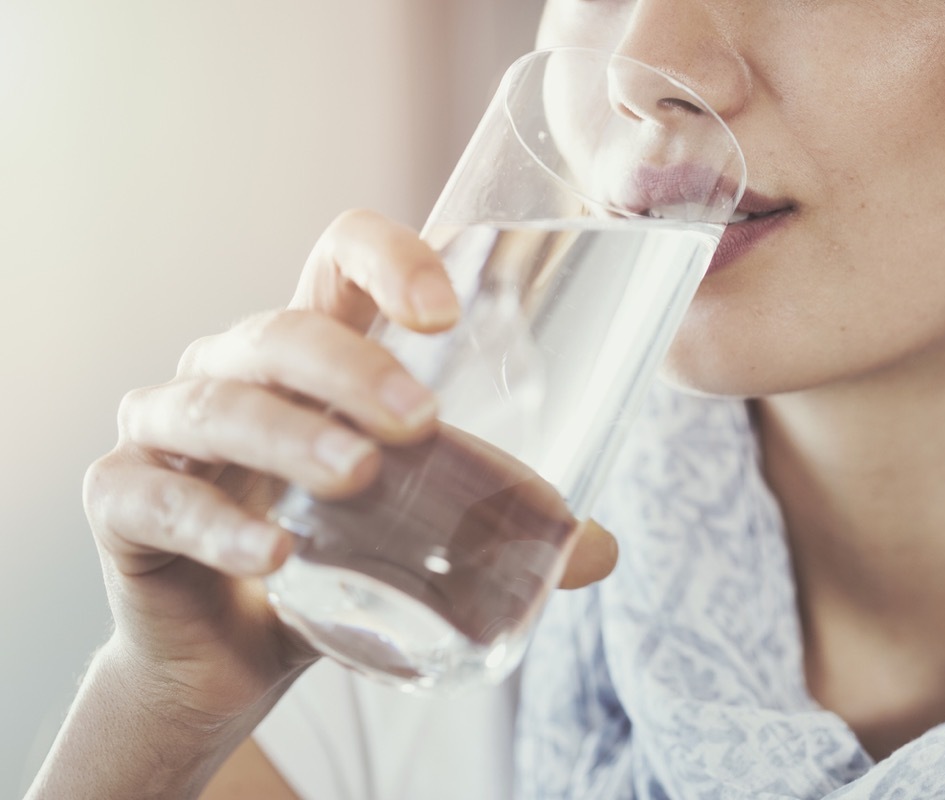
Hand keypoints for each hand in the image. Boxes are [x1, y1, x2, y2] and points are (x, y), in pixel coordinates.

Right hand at [83, 209, 616, 726]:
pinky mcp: (123, 498)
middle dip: (351, 367)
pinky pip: (155, 496)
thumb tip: (597, 550)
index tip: (447, 310)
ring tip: (358, 478)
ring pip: (220, 404)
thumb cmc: (331, 561)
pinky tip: (273, 556)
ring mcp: (169, 429)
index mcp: (313, 357)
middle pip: (282, 332)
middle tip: (418, 423)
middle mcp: (235, 372)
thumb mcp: (417, 530)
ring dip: (292, 436)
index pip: (338, 260)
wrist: (232, 656)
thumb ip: (495, 525)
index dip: (388, 257)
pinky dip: (215, 523)